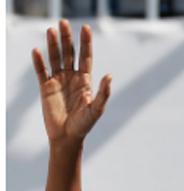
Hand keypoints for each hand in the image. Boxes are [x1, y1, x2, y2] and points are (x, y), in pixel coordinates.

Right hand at [32, 19, 110, 143]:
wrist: (67, 137)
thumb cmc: (85, 124)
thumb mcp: (97, 109)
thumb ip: (103, 93)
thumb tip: (109, 76)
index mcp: (86, 80)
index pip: (86, 56)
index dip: (86, 42)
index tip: (86, 28)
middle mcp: (72, 77)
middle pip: (69, 53)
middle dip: (67, 38)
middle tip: (64, 22)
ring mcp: (58, 81)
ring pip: (55, 58)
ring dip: (53, 44)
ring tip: (51, 30)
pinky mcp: (45, 87)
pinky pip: (41, 71)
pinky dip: (38, 61)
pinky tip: (37, 50)